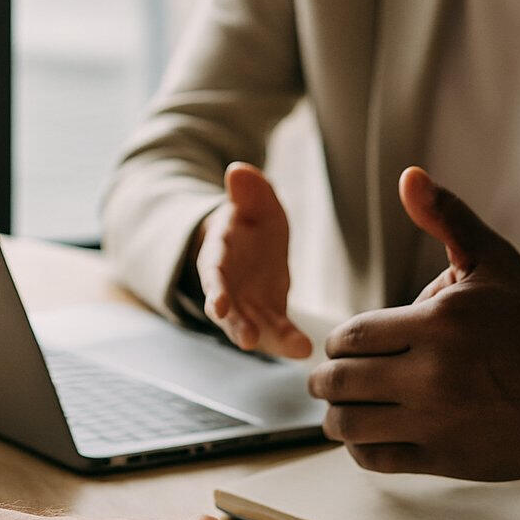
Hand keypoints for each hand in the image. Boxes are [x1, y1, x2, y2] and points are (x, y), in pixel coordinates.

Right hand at [195, 162, 311, 357]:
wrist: (249, 246)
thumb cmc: (250, 223)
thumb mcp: (254, 202)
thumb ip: (248, 190)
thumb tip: (238, 169)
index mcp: (218, 257)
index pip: (213, 275)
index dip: (215, 291)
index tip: (218, 307)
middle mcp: (227, 289)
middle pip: (229, 312)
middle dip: (237, 326)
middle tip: (248, 340)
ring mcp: (247, 307)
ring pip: (253, 327)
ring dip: (268, 340)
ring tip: (296, 349)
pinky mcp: (267, 318)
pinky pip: (277, 332)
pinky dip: (289, 341)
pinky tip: (306, 349)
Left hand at [309, 168, 519, 493]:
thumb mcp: (498, 264)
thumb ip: (449, 220)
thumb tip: (409, 177)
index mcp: (439, 322)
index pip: (352, 336)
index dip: (337, 342)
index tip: (344, 345)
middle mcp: (432, 374)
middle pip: (341, 381)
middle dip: (325, 379)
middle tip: (327, 378)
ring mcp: (436, 421)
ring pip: (349, 425)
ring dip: (334, 417)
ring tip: (340, 409)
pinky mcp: (444, 459)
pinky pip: (376, 460)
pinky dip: (359, 450)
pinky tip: (367, 437)